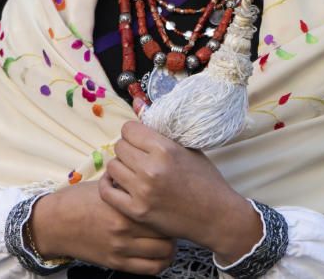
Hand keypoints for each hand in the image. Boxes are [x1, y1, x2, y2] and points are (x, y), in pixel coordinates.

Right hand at [30, 181, 175, 274]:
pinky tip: (160, 255)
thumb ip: (129, 189)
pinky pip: (150, 269)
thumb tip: (152, 183)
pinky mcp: (116, 263)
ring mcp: (121, 248)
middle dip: (174, 227)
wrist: (55, 223)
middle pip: (167, 231)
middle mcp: (125, 228)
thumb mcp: (105, 187)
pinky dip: (161, 263)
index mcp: (123, 205)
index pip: (160, 208)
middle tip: (173, 222)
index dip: (170, 206)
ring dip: (170, 246)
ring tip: (168, 239)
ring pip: (164, 253)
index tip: (171, 204)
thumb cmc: (79, 200)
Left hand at [99, 121, 261, 265]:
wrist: (216, 215)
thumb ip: (162, 134)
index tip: (139, 140)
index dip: (134, 133)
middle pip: (119, 146)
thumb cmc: (205, 180)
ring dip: (120, 167)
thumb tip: (138, 107)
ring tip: (131, 172)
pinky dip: (109, 185)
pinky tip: (118, 185)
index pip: (129, 129)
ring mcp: (142, 191)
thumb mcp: (188, 149)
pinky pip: (107, 191)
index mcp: (164, 149)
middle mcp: (150, 168)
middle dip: (127, 149)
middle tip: (137, 158)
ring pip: (112, 166)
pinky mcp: (136, 211)